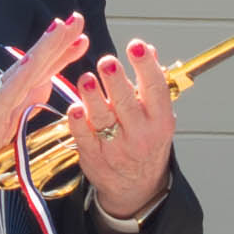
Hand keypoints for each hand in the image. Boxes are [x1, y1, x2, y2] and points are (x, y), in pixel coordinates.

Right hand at [0, 12, 88, 198]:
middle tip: (77, 19)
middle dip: (57, 41)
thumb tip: (44, 87)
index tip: (79, 36)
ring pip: (22, 71)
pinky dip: (19, 80)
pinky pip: (3, 96)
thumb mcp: (3, 127)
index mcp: (6, 95)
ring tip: (61, 30)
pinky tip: (32, 66)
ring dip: (43, 50)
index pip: (37, 71)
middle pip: (33, 63)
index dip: (59, 53)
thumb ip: (23, 105)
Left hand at [61, 36, 179, 229]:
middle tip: (107, 61)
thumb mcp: (158, 116)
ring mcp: (116, 148)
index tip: (136, 46)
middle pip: (127, 103)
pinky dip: (78, 122)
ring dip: (93, 97)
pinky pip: (84, 138)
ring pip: (103, 119)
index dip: (146, 65)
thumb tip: (148, 49)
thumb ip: (151, 83)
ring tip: (86, 79)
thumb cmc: (146, 143)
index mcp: (159, 120)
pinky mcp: (94, 157)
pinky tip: (74, 107)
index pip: (155, 88)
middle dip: (116, 81)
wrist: (136, 187)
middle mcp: (140, 134)